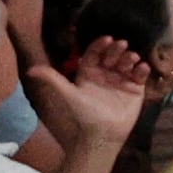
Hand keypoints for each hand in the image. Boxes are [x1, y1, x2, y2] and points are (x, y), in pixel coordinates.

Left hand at [27, 35, 149, 149]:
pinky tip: (141, 68)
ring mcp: (121, 80)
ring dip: (130, 57)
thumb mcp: (67, 94)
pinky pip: (140, 75)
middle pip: (112, 54)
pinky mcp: (135, 88)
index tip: (107, 39)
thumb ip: (52, 79)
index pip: (95, 53)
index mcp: (89, 73)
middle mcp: (106, 74)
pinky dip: (142, 69)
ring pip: (127, 62)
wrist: (102, 134)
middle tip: (122, 45)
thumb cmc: (84, 114)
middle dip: (117, 48)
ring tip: (132, 58)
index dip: (100, 44)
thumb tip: (30, 70)